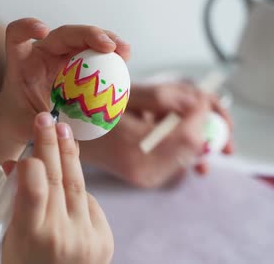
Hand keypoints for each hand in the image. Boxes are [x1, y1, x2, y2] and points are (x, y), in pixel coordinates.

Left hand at [0, 18, 128, 163]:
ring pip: (84, 38)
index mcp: (22, 61)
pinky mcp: (78, 63)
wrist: (28, 120)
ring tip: (124, 51)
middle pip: (64, 33)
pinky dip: (110, 54)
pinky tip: (125, 60)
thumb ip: (40, 125)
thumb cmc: (21, 120)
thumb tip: (60, 127)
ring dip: (106, 39)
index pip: (17, 35)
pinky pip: (95, 53)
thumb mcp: (26, 125)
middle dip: (88, 34)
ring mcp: (62, 55)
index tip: (42, 31)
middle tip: (109, 46)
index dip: (27, 27)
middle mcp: (43, 52)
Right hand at [2, 112, 112, 263]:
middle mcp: (62, 235)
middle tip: (48, 118)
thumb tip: (17, 163)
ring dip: (69, 157)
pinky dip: (78, 193)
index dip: (32, 162)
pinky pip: (90, 204)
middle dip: (51, 144)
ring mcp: (87, 238)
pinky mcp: (105, 240)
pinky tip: (69, 186)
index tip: (29, 147)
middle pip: (57, 178)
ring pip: (77, 185)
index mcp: (31, 236)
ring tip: (63, 133)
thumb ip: (16, 200)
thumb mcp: (11, 237)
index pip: (34, 186)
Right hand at [81, 82, 233, 187]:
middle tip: (204, 107)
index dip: (202, 114)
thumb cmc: (91, 110)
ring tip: (178, 116)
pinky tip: (167, 130)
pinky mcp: (148, 179)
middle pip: (194, 148)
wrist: (69, 137)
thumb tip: (199, 102)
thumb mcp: (126, 95)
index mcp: (137, 148)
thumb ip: (164, 97)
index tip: (200, 97)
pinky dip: (180, 143)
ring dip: (193, 133)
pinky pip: (177, 160)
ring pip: (189, 155)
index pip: (189, 136)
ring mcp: (147, 179)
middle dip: (204, 124)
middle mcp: (145, 171)